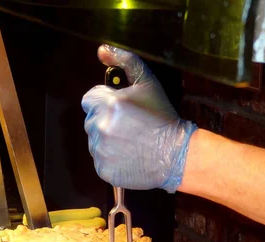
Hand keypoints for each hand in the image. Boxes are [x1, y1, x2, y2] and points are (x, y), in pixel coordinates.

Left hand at [81, 45, 196, 192]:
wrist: (175, 154)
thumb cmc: (163, 117)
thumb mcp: (148, 82)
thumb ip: (124, 61)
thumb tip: (102, 50)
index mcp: (108, 104)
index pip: (89, 99)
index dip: (104, 102)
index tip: (120, 110)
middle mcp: (100, 127)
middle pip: (91, 120)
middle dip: (105, 121)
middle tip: (129, 126)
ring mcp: (100, 151)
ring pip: (94, 141)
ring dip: (106, 140)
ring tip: (130, 142)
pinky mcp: (104, 170)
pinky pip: (99, 160)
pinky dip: (110, 159)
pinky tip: (128, 155)